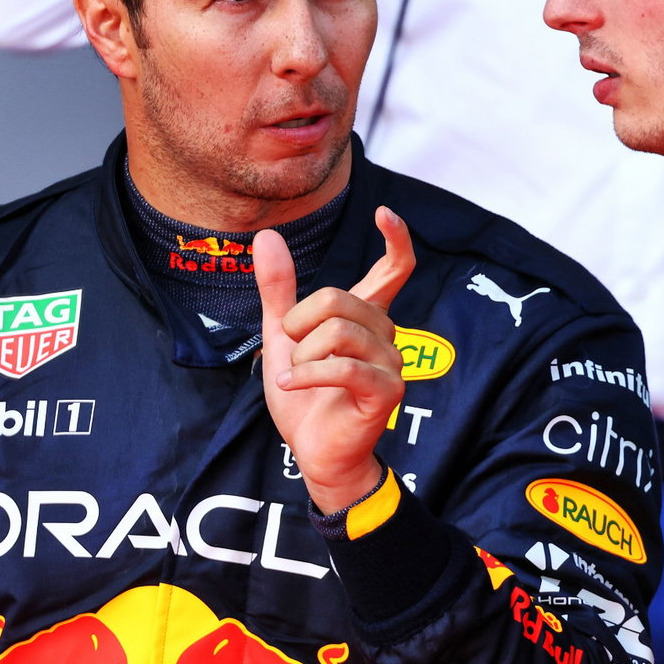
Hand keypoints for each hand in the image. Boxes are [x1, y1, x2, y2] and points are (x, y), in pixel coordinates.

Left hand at [254, 206, 415, 513]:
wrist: (313, 451)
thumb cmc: (305, 397)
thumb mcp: (282, 337)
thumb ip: (278, 289)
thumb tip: (267, 236)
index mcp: (365, 317)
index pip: (395, 269)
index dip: (396, 239)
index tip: (383, 212)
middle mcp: (385, 334)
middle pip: (340, 299)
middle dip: (300, 323)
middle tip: (291, 351)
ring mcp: (391, 363)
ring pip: (340, 332)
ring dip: (302, 357)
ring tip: (296, 376)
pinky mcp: (387, 391)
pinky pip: (343, 367)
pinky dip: (307, 375)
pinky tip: (291, 385)